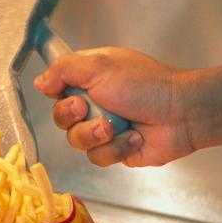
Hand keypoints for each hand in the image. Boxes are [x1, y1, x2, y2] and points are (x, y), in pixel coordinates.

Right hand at [33, 47, 200, 166]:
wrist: (182, 113)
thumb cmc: (146, 84)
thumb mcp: (99, 65)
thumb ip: (63, 70)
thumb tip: (39, 82)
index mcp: (90, 79)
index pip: (57, 88)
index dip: (57, 93)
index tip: (64, 91)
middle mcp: (95, 103)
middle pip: (61, 119)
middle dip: (72, 116)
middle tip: (88, 107)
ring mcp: (105, 129)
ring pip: (76, 141)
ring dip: (94, 134)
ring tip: (115, 126)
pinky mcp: (116, 151)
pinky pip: (98, 157)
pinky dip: (116, 148)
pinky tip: (134, 137)